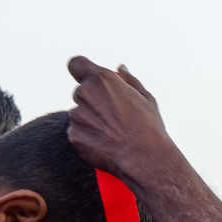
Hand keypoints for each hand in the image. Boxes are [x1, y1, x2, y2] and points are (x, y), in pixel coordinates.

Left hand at [67, 56, 176, 183]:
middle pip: (80, 93)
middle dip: (92, 102)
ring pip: (78, 114)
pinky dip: (87, 138)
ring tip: (111, 133)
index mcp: (102, 79)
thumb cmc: (148, 127)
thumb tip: (121, 69)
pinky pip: (77, 133)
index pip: (76, 64)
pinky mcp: (73, 135)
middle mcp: (85, 93)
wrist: (143, 158)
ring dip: (90, 121)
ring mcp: (77, 115)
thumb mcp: (145, 98)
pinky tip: (104, 144)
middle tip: (112, 117)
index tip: (86, 78)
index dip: (80, 70)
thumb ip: (129, 80)